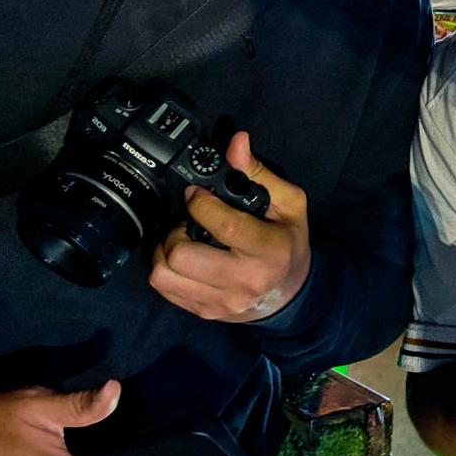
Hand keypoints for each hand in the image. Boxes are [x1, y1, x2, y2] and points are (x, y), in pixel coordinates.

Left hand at [150, 132, 310, 321]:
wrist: (292, 294)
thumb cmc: (289, 242)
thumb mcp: (289, 203)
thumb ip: (258, 173)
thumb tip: (236, 142)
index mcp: (268, 251)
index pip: (223, 226)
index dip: (200, 204)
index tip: (197, 195)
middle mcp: (244, 281)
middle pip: (181, 256)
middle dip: (176, 232)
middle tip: (188, 223)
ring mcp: (222, 302)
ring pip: (164, 276)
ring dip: (164, 253)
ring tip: (182, 241)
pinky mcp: (206, 313)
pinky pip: (165, 291)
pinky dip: (166, 270)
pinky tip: (182, 260)